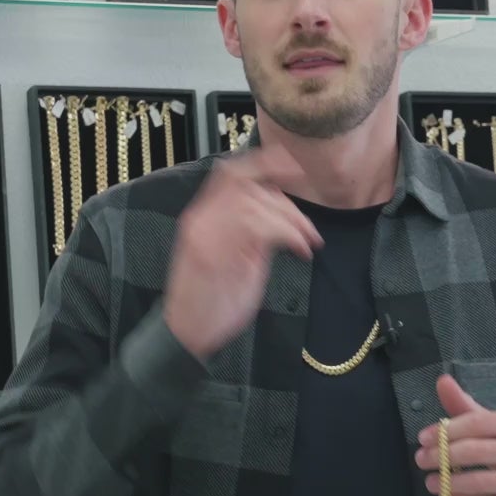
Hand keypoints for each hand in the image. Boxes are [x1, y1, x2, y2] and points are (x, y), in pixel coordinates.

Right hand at [164, 143, 321, 361]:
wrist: (187, 332)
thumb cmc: (210, 298)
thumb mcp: (231, 255)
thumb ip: (247, 229)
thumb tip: (277, 211)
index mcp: (202, 216)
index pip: (231, 174)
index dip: (263, 162)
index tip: (292, 166)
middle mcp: (201, 219)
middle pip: (247, 184)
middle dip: (285, 200)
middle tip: (307, 225)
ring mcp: (208, 236)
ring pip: (257, 203)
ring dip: (291, 220)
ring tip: (306, 242)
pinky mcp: (219, 255)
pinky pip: (262, 227)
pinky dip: (290, 234)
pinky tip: (300, 250)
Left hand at [413, 374, 495, 495]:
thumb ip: (471, 408)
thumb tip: (441, 381)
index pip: (477, 424)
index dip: (445, 431)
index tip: (423, 438)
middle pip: (476, 452)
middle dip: (442, 456)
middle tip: (421, 460)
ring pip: (480, 482)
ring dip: (448, 483)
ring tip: (431, 482)